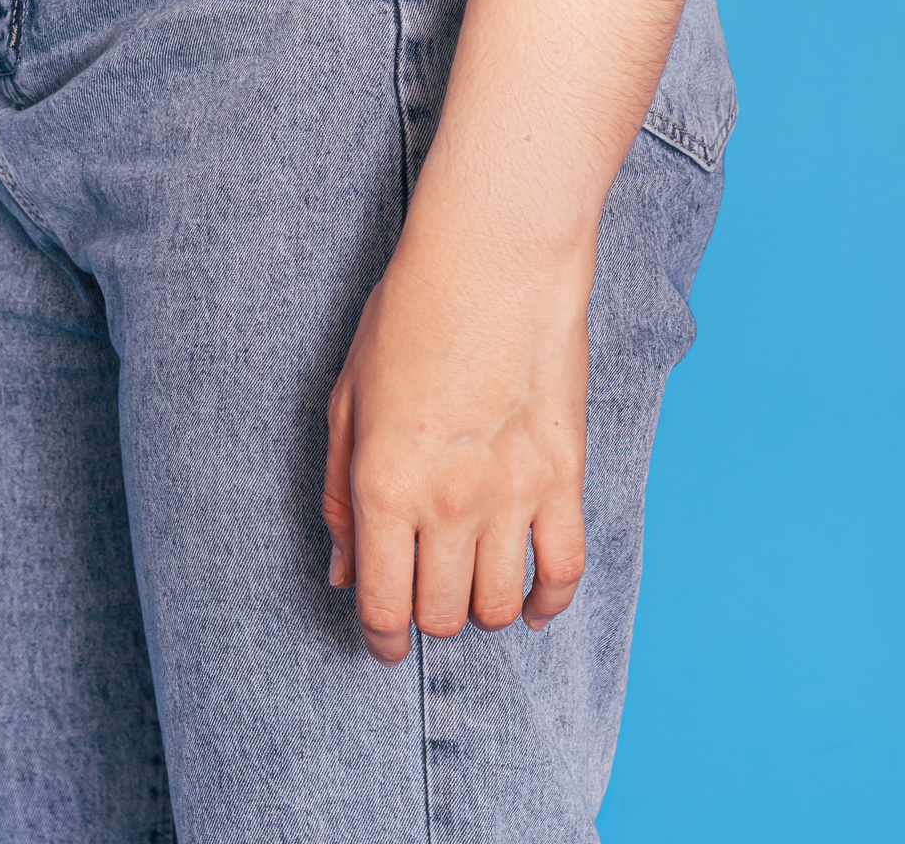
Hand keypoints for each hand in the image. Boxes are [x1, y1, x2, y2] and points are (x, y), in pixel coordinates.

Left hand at [322, 240, 593, 663]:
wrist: (496, 258)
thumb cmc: (411, 315)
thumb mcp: (346, 401)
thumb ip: (338, 496)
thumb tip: (345, 572)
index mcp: (383, 485)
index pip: (383, 606)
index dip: (381, 641)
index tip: (385, 645)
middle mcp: (448, 502)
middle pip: (442, 613)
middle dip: (429, 619)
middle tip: (427, 596)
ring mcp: (512, 492)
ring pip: (501, 603)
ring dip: (484, 610)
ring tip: (475, 586)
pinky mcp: (565, 473)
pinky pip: (566, 568)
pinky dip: (551, 601)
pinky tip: (534, 602)